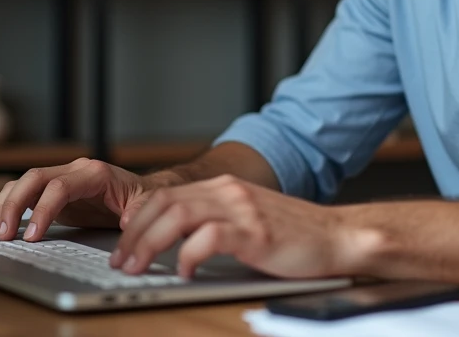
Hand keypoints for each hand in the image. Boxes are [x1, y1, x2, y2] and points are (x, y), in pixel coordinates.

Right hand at [0, 158, 167, 240]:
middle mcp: (74, 171)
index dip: (43, 209)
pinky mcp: (53, 191)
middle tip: (5, 233)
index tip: (33, 235)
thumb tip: (127, 221)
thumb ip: (137, 211)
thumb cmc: (140, 196)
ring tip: (0, 232)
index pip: (60, 186)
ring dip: (7, 205)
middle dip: (15, 204)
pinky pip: (26, 192)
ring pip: (25, 182)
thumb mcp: (145, 204)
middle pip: (34, 178)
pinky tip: (4, 224)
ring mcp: (61, 179)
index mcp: (95, 173)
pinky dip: (11, 206)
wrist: (139, 191)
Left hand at [110, 174, 368, 278]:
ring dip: (149, 243)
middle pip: (164, 203)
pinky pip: (209, 238)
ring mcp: (242, 210)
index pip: (166, 194)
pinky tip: (184, 272)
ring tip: (138, 267)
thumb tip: (172, 240)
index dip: (138, 218)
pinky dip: (188, 255)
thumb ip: (214, 219)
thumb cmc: (293, 235)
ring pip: (178, 216)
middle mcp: (229, 191)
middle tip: (120, 260)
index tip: (122, 242)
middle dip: (134, 233)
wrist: (337, 236)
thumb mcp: (247, 217)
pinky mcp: (255, 233)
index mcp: (224, 187)